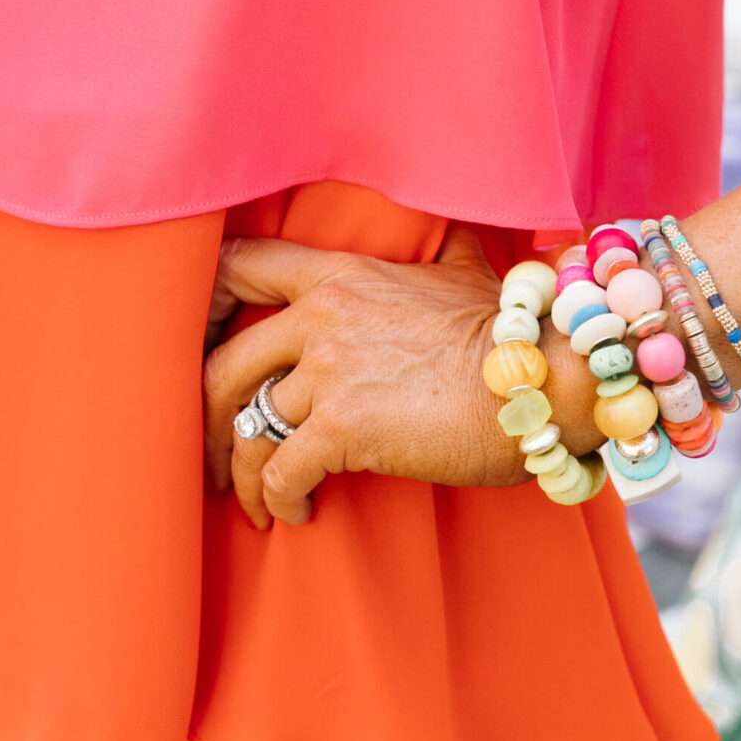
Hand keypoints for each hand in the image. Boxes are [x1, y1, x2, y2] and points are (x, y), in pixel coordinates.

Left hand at [202, 224, 596, 528]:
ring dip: (242, 473)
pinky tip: (293, 515)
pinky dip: (278, 500)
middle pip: (223, 363)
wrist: (543, 381)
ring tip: (253, 501)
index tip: (196, 349)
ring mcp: (328, 370)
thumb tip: (455, 225)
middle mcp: (322, 315)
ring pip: (248, 426)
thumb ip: (440, 251)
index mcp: (340, 274)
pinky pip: (280, 471)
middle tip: (213, 456)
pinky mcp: (341, 426)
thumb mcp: (469, 273)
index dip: (202, 307)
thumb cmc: (513, 336)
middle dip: (204, 418)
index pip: (238, 267)